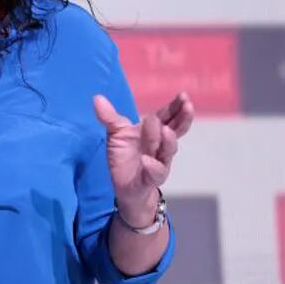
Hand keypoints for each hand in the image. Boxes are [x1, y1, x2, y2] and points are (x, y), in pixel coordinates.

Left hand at [93, 92, 193, 223]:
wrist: (125, 187)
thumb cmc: (125, 156)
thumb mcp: (115, 134)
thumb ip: (110, 117)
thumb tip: (97, 98)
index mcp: (154, 133)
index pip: (167, 117)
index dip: (176, 107)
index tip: (184, 96)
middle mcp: (160, 146)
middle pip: (175, 131)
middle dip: (182, 119)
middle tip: (187, 106)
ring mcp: (158, 162)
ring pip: (167, 151)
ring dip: (167, 140)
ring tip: (165, 129)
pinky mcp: (150, 179)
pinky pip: (155, 173)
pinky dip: (153, 166)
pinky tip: (148, 160)